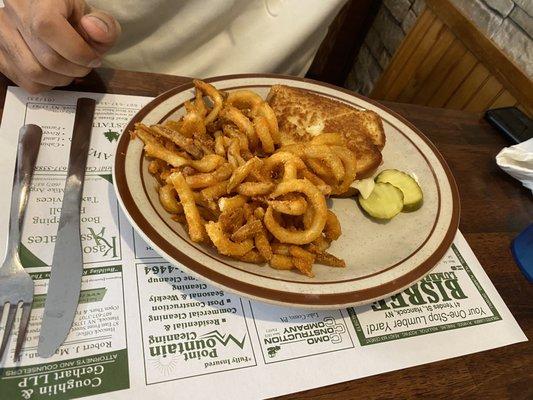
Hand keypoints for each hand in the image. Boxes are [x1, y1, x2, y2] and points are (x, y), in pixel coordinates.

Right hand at [0, 0, 120, 92]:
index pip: (47, 26)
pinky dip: (46, 85)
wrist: (49, 13)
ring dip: (61, 80)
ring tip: (71, 69)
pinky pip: (23, 81)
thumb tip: (94, 30)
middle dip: (75, 70)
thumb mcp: (94, 15)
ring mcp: (1, 32)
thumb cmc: (74, 16)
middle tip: (86, 66)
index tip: (93, 58)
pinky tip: (55, 73)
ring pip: (33, 73)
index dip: (76, 51)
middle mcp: (14, 11)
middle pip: (46, 57)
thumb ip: (104, 25)